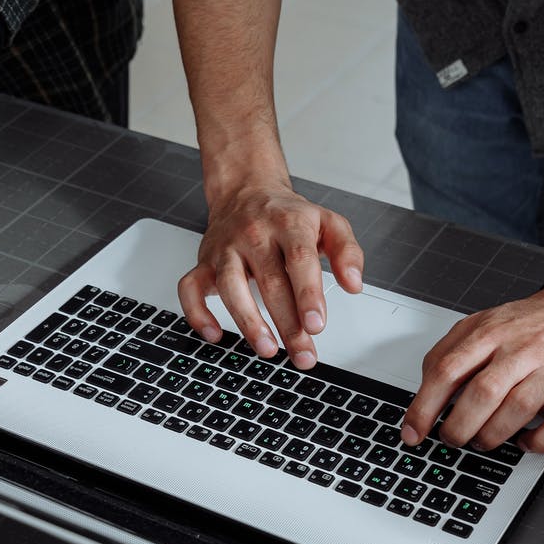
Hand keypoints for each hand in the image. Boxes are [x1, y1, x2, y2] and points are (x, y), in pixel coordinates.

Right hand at [178, 178, 363, 363]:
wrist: (247, 191)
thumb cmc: (288, 216)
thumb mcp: (328, 222)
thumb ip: (348, 251)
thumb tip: (354, 284)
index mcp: (288, 223)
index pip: (299, 259)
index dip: (308, 294)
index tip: (316, 324)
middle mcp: (254, 234)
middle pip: (270, 281)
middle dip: (287, 323)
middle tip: (302, 352)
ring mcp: (225, 249)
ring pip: (230, 286)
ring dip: (247, 321)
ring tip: (267, 349)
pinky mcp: (204, 262)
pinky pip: (190, 288)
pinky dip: (197, 314)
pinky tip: (215, 334)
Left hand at [403, 290, 543, 452]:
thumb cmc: (534, 323)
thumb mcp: (485, 323)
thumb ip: (452, 352)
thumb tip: (425, 394)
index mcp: (490, 332)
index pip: (447, 371)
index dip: (424, 407)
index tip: (412, 432)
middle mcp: (520, 350)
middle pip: (480, 394)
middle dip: (458, 427)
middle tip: (452, 439)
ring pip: (516, 410)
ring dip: (492, 436)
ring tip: (482, 441)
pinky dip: (538, 441)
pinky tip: (524, 441)